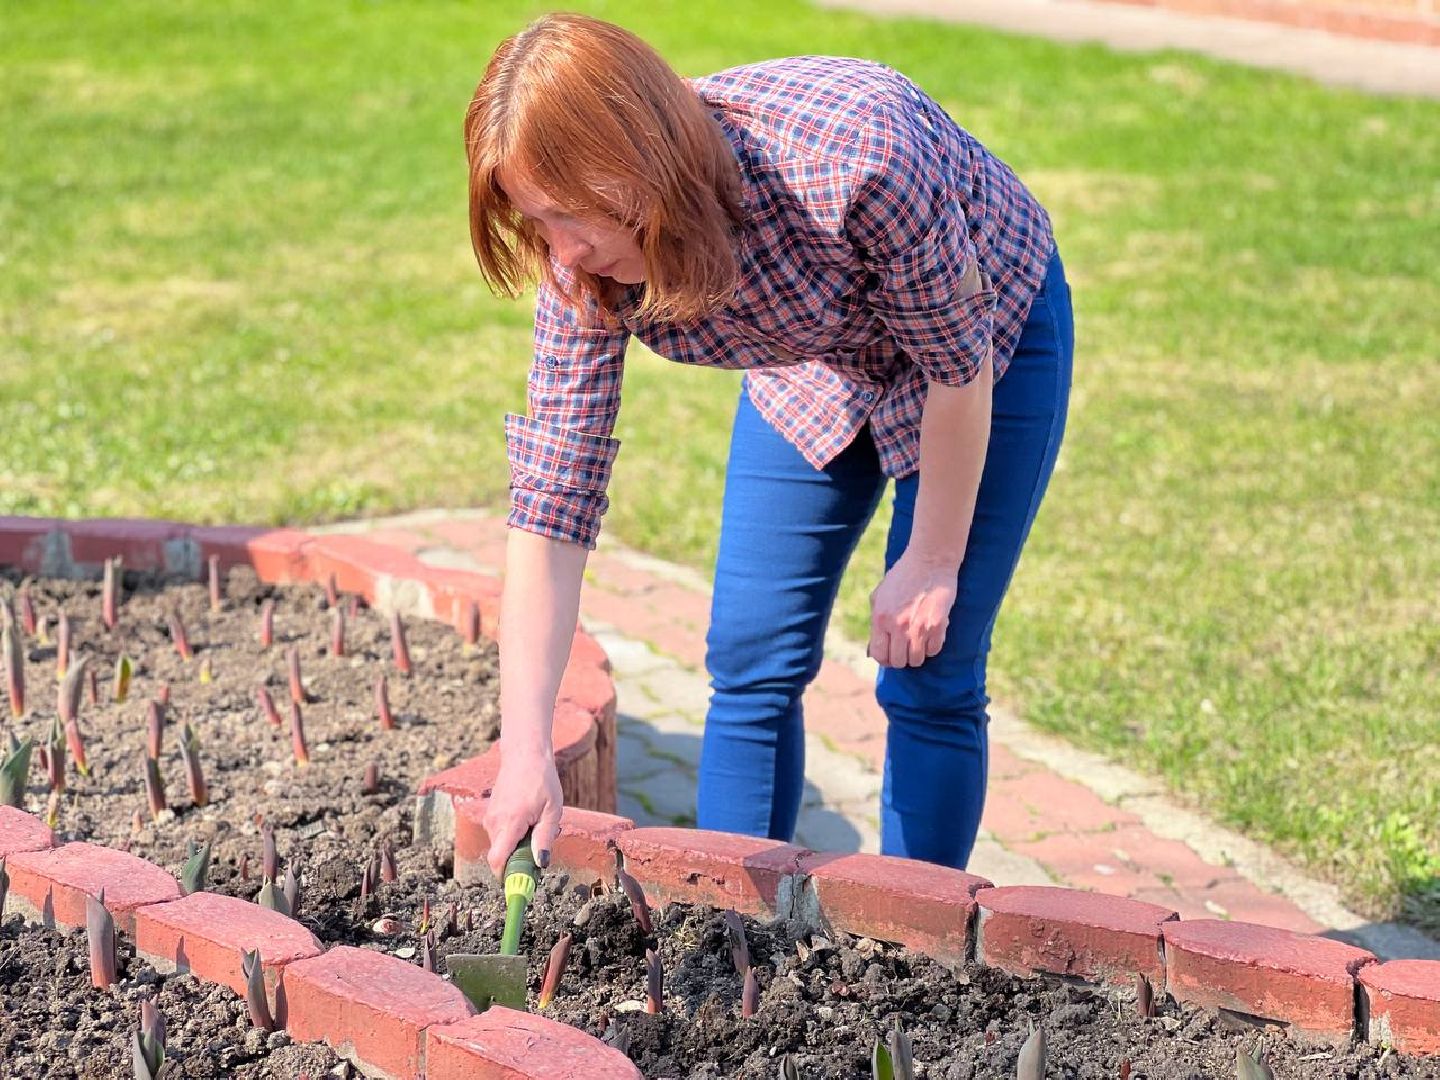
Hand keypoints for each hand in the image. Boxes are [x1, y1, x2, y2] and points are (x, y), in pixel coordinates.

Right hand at [483, 749, 563, 878]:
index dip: (506, 876)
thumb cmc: (541, 780)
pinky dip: (512, 834)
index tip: (519, 883)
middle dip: (518, 859)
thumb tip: (540, 862)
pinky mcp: (491, 813)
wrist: (524, 755)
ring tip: (536, 825)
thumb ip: (545, 837)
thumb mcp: (552, 809)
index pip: (497, 860)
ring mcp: (490, 817)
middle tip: (540, 847)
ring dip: (517, 845)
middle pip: (501, 856)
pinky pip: (500, 833)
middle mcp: (494, 822)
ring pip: (501, 845)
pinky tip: (528, 818)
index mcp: (510, 823)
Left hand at [867, 552, 958, 667]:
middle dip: (901, 658)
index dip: (885, 659)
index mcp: (880, 618)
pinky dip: (932, 647)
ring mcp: (919, 627)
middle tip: (905, 648)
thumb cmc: (902, 576)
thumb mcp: (879, 596)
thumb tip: (874, 649)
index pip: (879, 655)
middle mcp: (898, 626)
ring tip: (918, 641)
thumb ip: (875, 622)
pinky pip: (934, 650)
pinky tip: (930, 635)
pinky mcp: (938, 625)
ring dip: (917, 654)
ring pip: (917, 660)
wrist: (929, 560)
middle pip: (898, 662)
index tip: (890, 655)